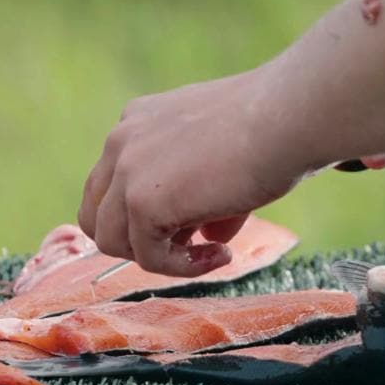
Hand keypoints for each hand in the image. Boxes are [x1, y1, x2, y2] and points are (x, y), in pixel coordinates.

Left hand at [76, 70, 305, 276]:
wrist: (287, 117)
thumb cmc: (273, 129)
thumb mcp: (223, 158)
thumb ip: (202, 194)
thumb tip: (210, 238)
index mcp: (138, 122)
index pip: (111, 185)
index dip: (143, 217)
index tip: (194, 224)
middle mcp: (122, 141)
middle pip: (96, 216)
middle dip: (137, 240)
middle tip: (191, 243)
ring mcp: (126, 172)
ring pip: (112, 242)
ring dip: (159, 257)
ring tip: (210, 252)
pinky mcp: (142, 203)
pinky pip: (148, 258)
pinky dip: (183, 267)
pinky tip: (221, 255)